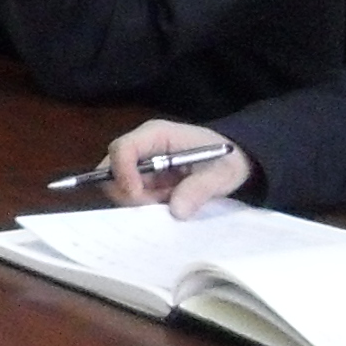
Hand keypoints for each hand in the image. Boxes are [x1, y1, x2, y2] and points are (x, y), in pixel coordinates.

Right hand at [102, 120, 252, 214]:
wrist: (234, 161)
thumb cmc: (228, 159)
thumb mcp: (223, 174)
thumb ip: (200, 189)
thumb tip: (176, 211)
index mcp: (156, 134)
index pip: (123, 149)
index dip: (122, 173)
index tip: (137, 196)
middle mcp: (142, 146)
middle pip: (112, 168)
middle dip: (128, 192)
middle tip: (155, 205)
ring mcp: (140, 163)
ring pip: (119, 185)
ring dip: (139, 200)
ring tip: (169, 201)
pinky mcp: (143, 179)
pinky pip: (131, 195)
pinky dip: (145, 205)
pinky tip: (167, 203)